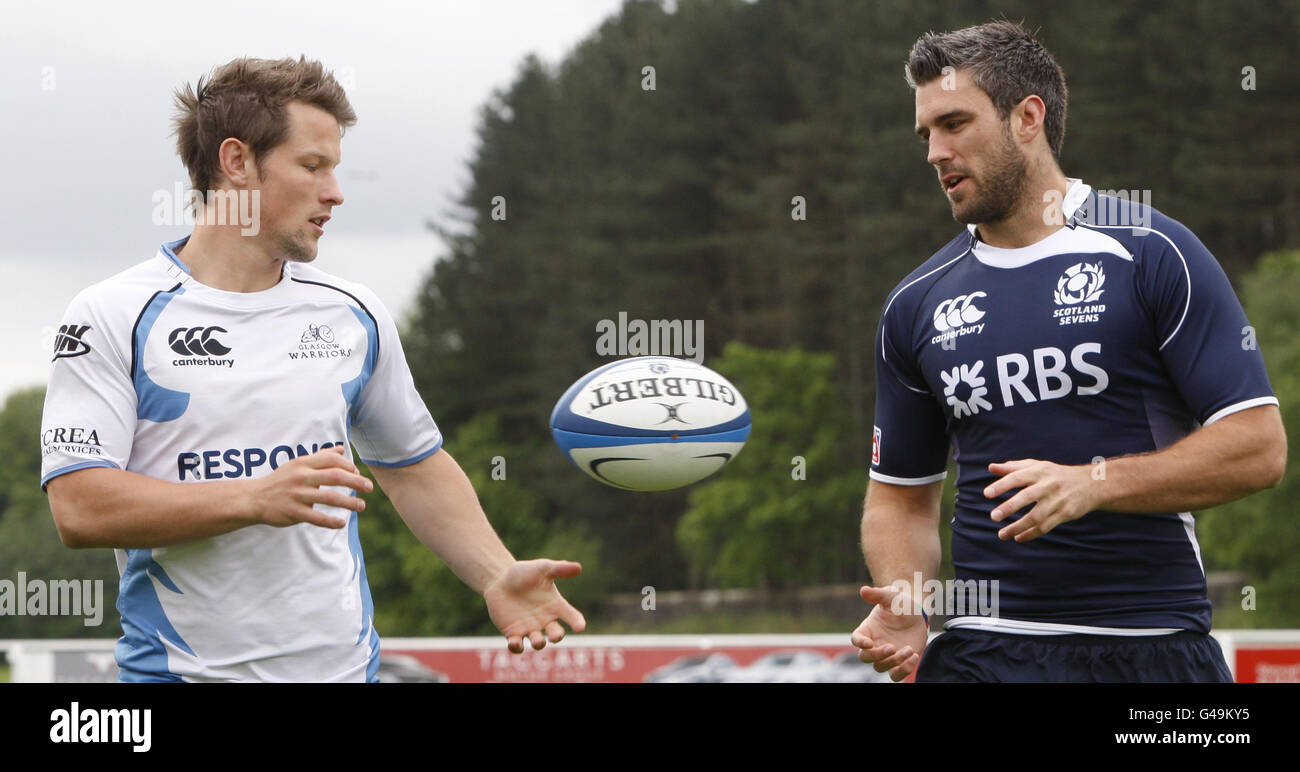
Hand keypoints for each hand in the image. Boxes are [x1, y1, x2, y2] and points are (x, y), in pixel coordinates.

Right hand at [247, 446, 372, 528]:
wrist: (253, 498)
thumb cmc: (280, 480)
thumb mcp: (298, 464)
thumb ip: (320, 457)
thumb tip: (341, 448)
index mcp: (303, 464)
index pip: (331, 460)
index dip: (348, 465)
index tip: (358, 473)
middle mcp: (301, 477)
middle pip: (335, 476)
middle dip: (355, 481)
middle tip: (369, 487)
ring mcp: (297, 495)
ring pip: (329, 497)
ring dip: (349, 502)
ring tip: (361, 506)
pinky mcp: (293, 512)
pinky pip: (316, 517)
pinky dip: (331, 521)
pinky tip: (341, 523)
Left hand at [483, 559, 586, 652]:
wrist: (500, 579)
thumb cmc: (524, 572)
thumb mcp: (542, 568)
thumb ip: (559, 568)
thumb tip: (578, 567)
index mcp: (555, 605)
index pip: (571, 616)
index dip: (577, 622)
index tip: (580, 627)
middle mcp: (545, 620)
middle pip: (556, 633)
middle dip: (557, 636)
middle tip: (555, 636)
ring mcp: (530, 628)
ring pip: (538, 642)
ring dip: (539, 643)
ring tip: (539, 640)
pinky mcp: (513, 633)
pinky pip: (517, 646)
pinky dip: (516, 647)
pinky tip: (514, 642)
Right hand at [850, 585, 928, 681]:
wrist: (917, 615)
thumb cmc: (900, 604)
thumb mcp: (892, 597)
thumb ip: (878, 594)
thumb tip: (864, 590)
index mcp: (868, 629)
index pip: (856, 639)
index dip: (859, 643)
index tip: (869, 643)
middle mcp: (874, 645)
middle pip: (865, 657)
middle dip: (877, 655)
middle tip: (891, 647)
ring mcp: (886, 656)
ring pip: (880, 667)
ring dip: (893, 662)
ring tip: (909, 649)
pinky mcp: (899, 663)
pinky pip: (896, 675)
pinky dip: (904, 670)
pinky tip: (914, 656)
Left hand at [984, 458, 1099, 541]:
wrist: (1091, 484)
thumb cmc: (1056, 474)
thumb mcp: (1037, 466)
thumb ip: (1013, 467)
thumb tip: (991, 467)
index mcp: (1039, 471)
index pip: (1017, 477)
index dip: (1002, 485)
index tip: (986, 494)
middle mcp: (1048, 485)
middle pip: (1027, 496)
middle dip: (1009, 507)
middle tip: (993, 517)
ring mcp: (1058, 500)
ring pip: (1036, 516)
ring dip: (1018, 527)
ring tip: (1002, 535)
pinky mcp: (1066, 513)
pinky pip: (1046, 526)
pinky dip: (1031, 534)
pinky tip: (1018, 538)